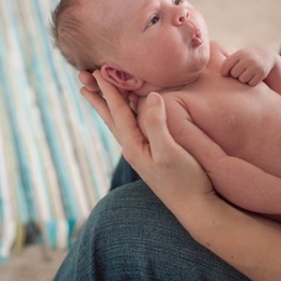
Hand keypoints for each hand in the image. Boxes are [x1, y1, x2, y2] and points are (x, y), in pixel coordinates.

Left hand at [80, 72, 216, 208]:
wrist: (197, 209)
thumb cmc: (186, 181)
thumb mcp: (171, 151)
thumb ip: (157, 124)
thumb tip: (151, 96)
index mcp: (134, 146)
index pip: (117, 112)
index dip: (108, 90)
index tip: (97, 71)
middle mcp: (133, 149)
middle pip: (111, 117)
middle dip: (98, 98)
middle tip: (82, 80)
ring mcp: (142, 154)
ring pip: (120, 123)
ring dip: (109, 106)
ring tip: (99, 94)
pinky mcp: (153, 156)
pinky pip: (134, 128)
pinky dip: (128, 115)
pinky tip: (132, 114)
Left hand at [221, 48, 275, 85]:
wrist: (267, 56)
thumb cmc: (247, 58)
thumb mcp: (239, 56)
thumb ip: (229, 63)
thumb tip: (222, 75)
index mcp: (240, 53)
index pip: (226, 65)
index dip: (224, 71)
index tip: (225, 74)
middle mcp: (247, 59)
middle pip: (234, 74)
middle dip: (236, 75)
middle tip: (241, 72)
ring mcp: (255, 66)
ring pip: (242, 80)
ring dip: (244, 79)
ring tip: (248, 74)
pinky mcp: (261, 73)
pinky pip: (251, 83)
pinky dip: (251, 82)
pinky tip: (254, 76)